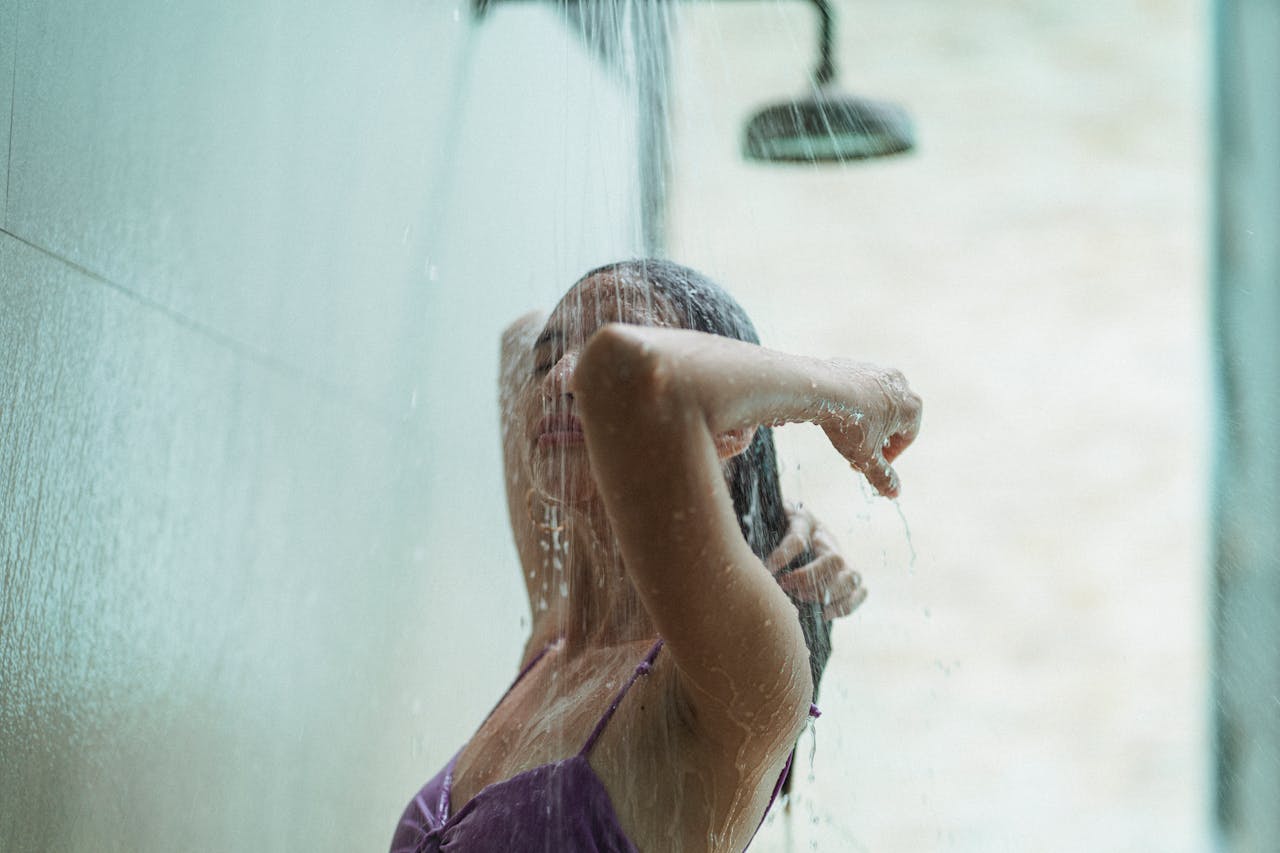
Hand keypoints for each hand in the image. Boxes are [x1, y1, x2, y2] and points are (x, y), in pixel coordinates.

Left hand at [766, 503, 866, 619]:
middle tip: (786, 586)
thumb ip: (757, 531)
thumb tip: (751, 556)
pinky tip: (823, 614)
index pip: (799, 538)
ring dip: (828, 594)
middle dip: (809, 578)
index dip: (783, 556)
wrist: (786, 525)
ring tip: (802, 598)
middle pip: (834, 560)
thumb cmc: (771, 525)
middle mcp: (826, 539)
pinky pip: (859, 592)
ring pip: (852, 576)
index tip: (767, 569)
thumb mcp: (763, 521)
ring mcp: (841, 556)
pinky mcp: (848, 575)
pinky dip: (844, 607)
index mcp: (803, 520)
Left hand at [819, 362, 921, 497]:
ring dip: (866, 421)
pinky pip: (858, 390)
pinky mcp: (857, 365)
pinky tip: (835, 415)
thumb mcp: (866, 457)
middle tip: (859, 451)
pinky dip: (851, 404)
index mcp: (911, 407)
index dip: (889, 457)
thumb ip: (882, 476)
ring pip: (876, 404)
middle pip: (894, 420)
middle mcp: (901, 384)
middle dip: (878, 438)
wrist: (820, 388)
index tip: (870, 465)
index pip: (907, 438)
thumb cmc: (849, 423)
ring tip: (845, 434)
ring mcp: (878, 371)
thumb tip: (895, 494)